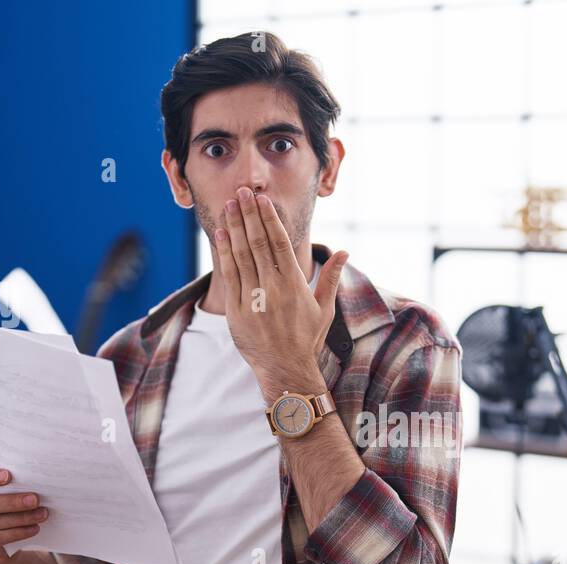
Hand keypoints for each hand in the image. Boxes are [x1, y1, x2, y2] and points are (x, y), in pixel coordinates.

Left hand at [214, 186, 347, 394]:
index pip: (279, 243)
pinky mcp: (237, 310)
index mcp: (294, 284)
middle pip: (257, 242)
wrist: (285, 369)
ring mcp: (253, 299)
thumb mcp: (324, 309)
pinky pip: (230, 275)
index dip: (269, 218)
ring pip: (241, 255)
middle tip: (242, 191)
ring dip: (235, 227)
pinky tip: (222, 233)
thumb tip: (344, 252)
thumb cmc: (306, 339)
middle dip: (249, 214)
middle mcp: (272, 288)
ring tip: (229, 205)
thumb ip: (330, 278)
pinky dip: (225, 252)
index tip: (261, 200)